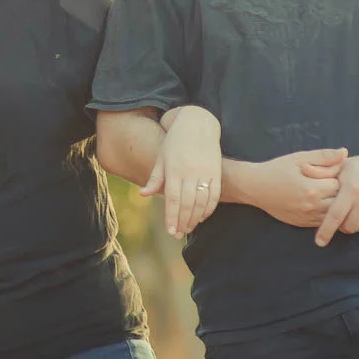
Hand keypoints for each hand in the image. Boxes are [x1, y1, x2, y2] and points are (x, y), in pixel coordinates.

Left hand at [141, 106, 221, 237]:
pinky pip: (214, 195)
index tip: (171, 232)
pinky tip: (203, 216)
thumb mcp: (161, 157)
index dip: (172, 217)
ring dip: (196, 218)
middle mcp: (190, 173)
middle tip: (179, 234)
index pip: (173, 200)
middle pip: (188, 204)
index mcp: (174, 170)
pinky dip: (209, 208)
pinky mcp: (216, 172)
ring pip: (202, 202)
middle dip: (183, 222)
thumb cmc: (174, 142)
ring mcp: (205, 172)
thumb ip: (155, 178)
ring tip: (189, 228)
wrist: (197, 124)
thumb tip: (143, 195)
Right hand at [240, 149, 346, 228]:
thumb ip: (323, 156)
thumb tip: (345, 153)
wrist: (254, 187)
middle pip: (340, 200)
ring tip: (325, 192)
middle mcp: (312, 206)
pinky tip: (318, 202)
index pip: (340, 184)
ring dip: (333, 203)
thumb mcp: (299, 158)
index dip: (337, 176)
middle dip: (338, 191)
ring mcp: (308, 217)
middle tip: (328, 181)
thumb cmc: (276, 169)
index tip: (329, 171)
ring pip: (334, 214)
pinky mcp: (304, 223)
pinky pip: (324, 222)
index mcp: (312, 188)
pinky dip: (326, 213)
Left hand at [314, 148, 358, 246]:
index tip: (319, 242)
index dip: (326, 231)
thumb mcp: (341, 166)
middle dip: (342, 226)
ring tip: (356, 211)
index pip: (334, 216)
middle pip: (349, 227)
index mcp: (351, 190)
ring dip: (357, 224)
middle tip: (342, 216)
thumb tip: (302, 170)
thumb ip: (322, 172)